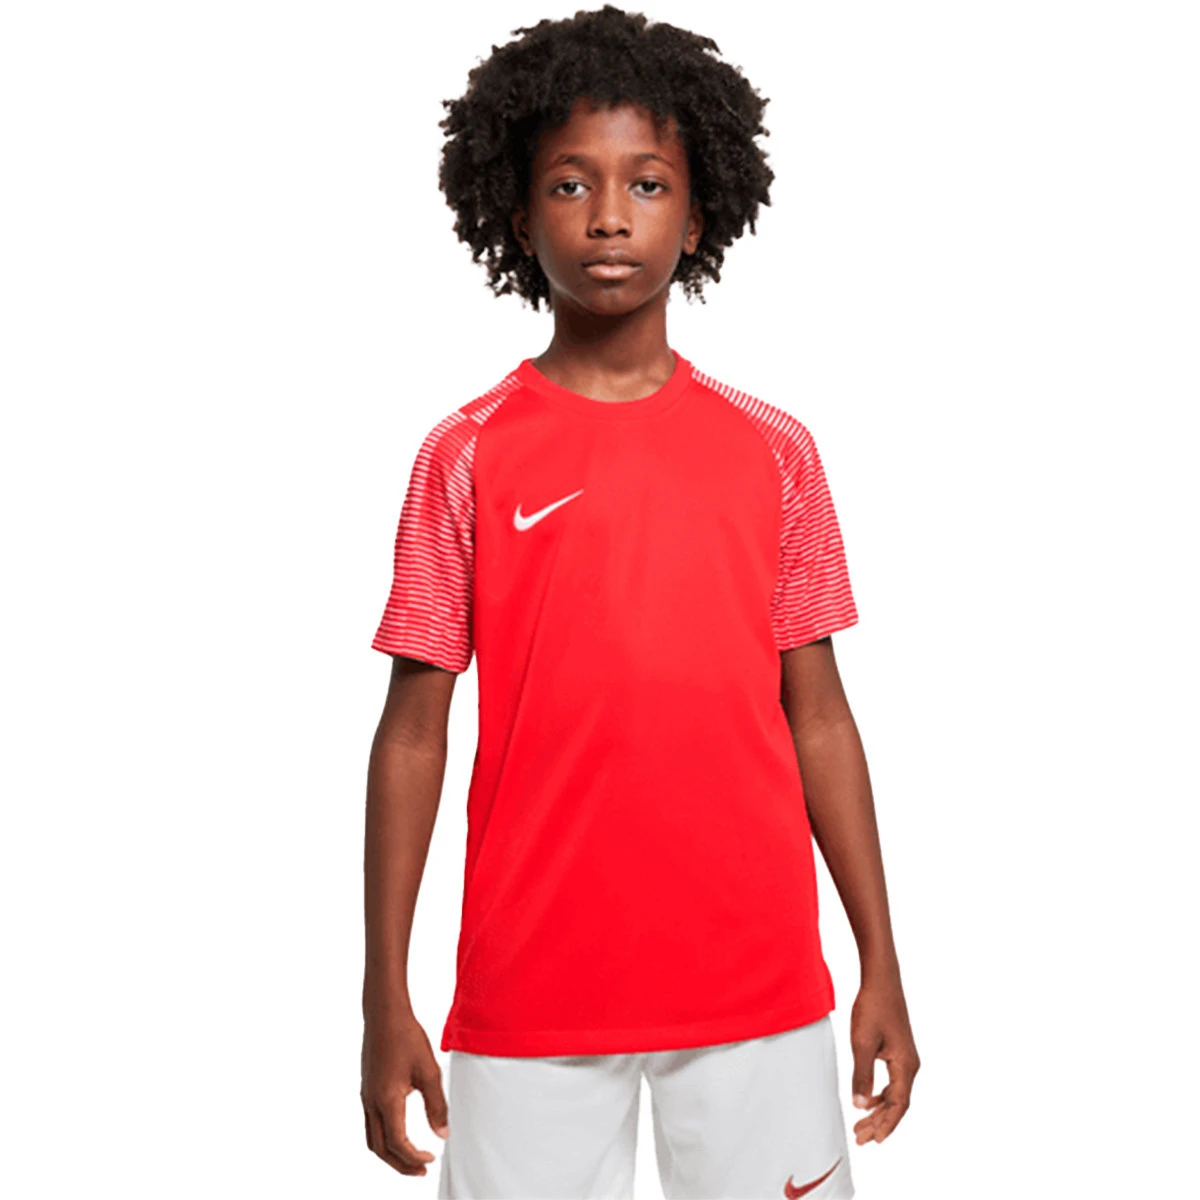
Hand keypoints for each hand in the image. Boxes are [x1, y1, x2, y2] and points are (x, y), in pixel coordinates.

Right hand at [361, 1011, 449, 1175]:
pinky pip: (371, 1123)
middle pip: (380, 1148)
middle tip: (422, 1170)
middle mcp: (371, 1102)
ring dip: (391, 1153)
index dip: (414, 1157)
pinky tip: (400, 1130)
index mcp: (387, 1100)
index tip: (433, 1157)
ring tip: (411, 1157)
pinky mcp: (367, 1088)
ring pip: (372, 1138)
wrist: (384, 1013)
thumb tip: (442, 1134)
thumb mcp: (429, 1071)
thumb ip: (437, 1105)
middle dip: (400, 1164)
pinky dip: (384, 1136)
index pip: (397, 1143)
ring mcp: (366, 1096)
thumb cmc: (406, 1037)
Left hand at [848, 977, 919, 1143]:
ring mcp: (905, 1057)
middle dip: (880, 1122)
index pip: (899, 1105)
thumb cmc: (873, 1008)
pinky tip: (867, 1099)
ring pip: (895, 1093)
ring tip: (861, 1124)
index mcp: (906, 1065)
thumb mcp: (862, 1043)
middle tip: (861, 1138)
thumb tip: (860, 1106)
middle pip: (898, 1103)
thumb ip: (862, 1075)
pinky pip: (893, 1081)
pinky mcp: (898, 1050)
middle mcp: (910, 1064)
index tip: (874, 1141)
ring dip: (879, 1110)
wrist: (881, 980)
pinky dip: (881, 1094)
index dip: (887, 1124)